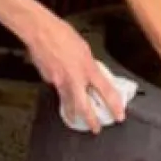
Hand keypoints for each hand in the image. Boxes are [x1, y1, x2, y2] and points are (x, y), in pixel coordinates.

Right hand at [24, 15, 124, 133]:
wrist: (41, 31)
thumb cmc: (63, 35)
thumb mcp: (85, 49)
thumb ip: (90, 65)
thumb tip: (91, 73)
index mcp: (88, 68)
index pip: (106, 92)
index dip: (115, 106)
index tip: (119, 116)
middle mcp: (75, 79)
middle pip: (85, 107)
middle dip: (91, 121)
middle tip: (96, 129)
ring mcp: (60, 82)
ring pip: (68, 104)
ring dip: (74, 114)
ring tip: (76, 120)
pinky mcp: (49, 81)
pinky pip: (58, 90)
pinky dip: (61, 92)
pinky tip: (60, 87)